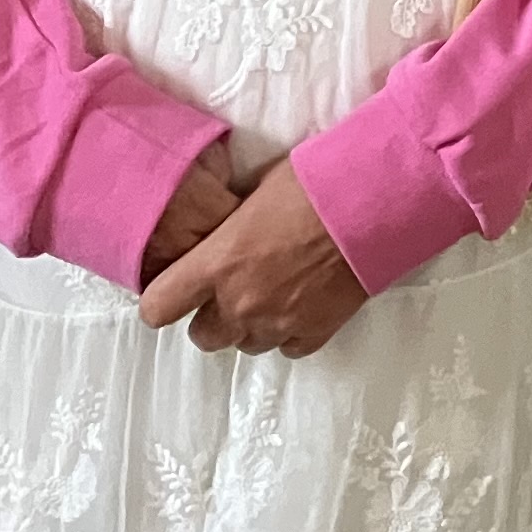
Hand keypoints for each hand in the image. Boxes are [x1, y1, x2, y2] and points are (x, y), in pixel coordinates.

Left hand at [135, 158, 366, 356]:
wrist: (374, 201)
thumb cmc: (313, 183)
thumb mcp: (258, 192)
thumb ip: (233, 226)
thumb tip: (228, 230)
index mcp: (216, 263)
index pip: (157, 308)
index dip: (163, 302)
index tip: (177, 292)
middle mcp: (239, 302)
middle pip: (203, 337)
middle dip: (214, 316)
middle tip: (236, 289)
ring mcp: (277, 323)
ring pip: (247, 345)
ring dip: (254, 325)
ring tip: (278, 293)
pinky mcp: (315, 332)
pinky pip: (289, 348)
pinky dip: (293, 330)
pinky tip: (307, 303)